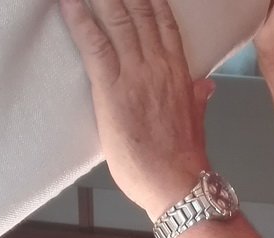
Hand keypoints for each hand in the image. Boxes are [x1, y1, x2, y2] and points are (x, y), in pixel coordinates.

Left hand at [60, 0, 213, 219]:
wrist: (175, 182)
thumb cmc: (182, 161)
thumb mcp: (196, 121)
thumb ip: (198, 98)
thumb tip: (206, 86)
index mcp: (178, 72)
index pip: (164, 23)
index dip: (151, 0)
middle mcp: (158, 65)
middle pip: (139, 12)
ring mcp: (135, 74)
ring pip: (117, 20)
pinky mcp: (111, 89)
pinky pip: (93, 45)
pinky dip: (79, 20)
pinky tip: (67, 2)